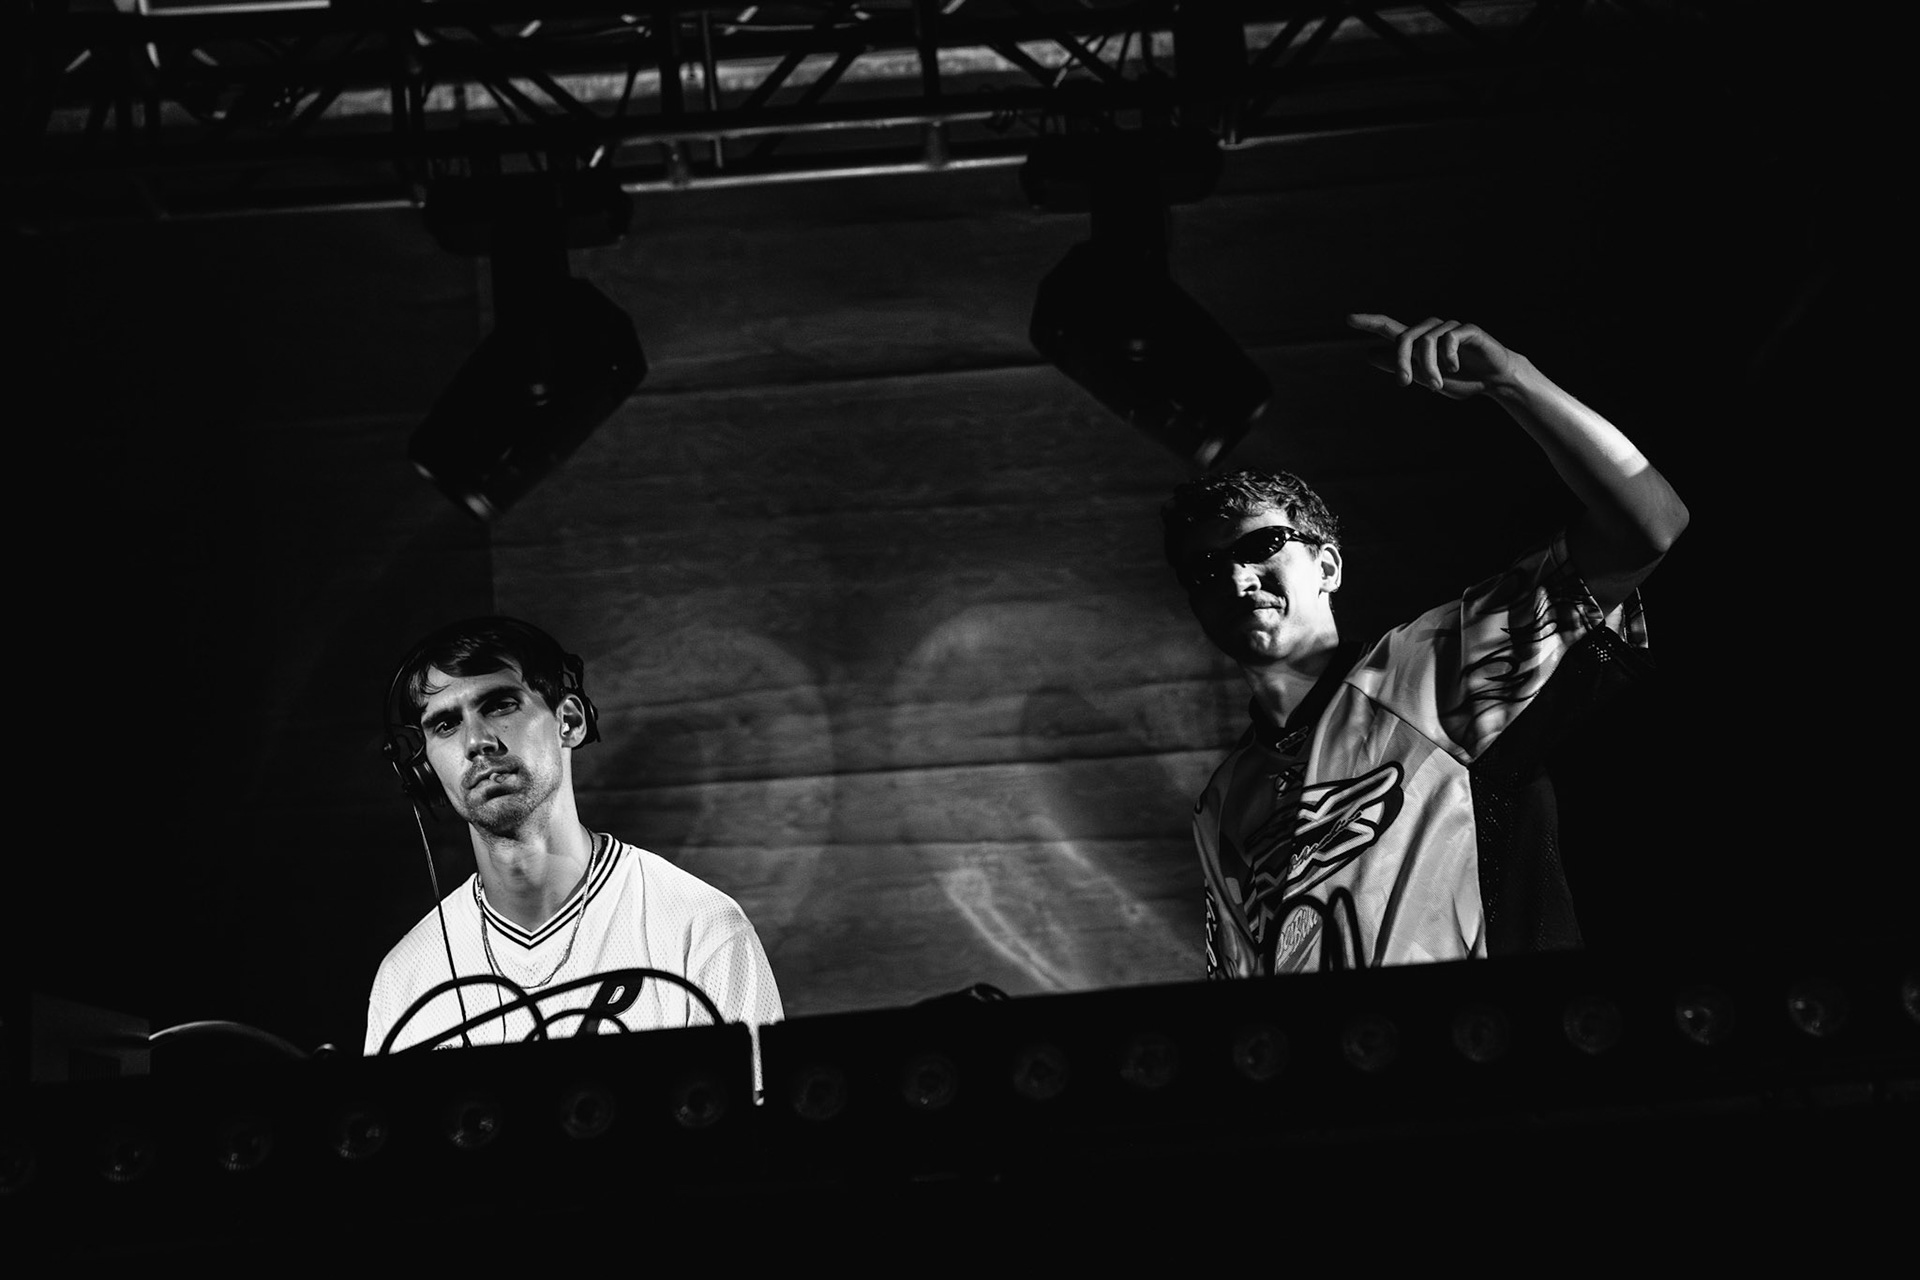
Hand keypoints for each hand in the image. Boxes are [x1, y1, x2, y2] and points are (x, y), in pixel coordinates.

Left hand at [1347, 313, 1522, 399]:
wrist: (1495, 381)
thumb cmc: (1461, 379)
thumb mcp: (1424, 377)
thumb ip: (1399, 365)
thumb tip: (1369, 353)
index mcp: (1419, 342)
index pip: (1390, 327)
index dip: (1370, 322)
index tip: (1348, 319)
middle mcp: (1432, 331)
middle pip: (1404, 337)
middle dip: (1401, 362)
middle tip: (1403, 384)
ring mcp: (1450, 328)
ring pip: (1426, 340)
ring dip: (1428, 367)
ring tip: (1437, 386)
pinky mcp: (1469, 330)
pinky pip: (1450, 338)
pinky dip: (1448, 356)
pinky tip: (1454, 367)